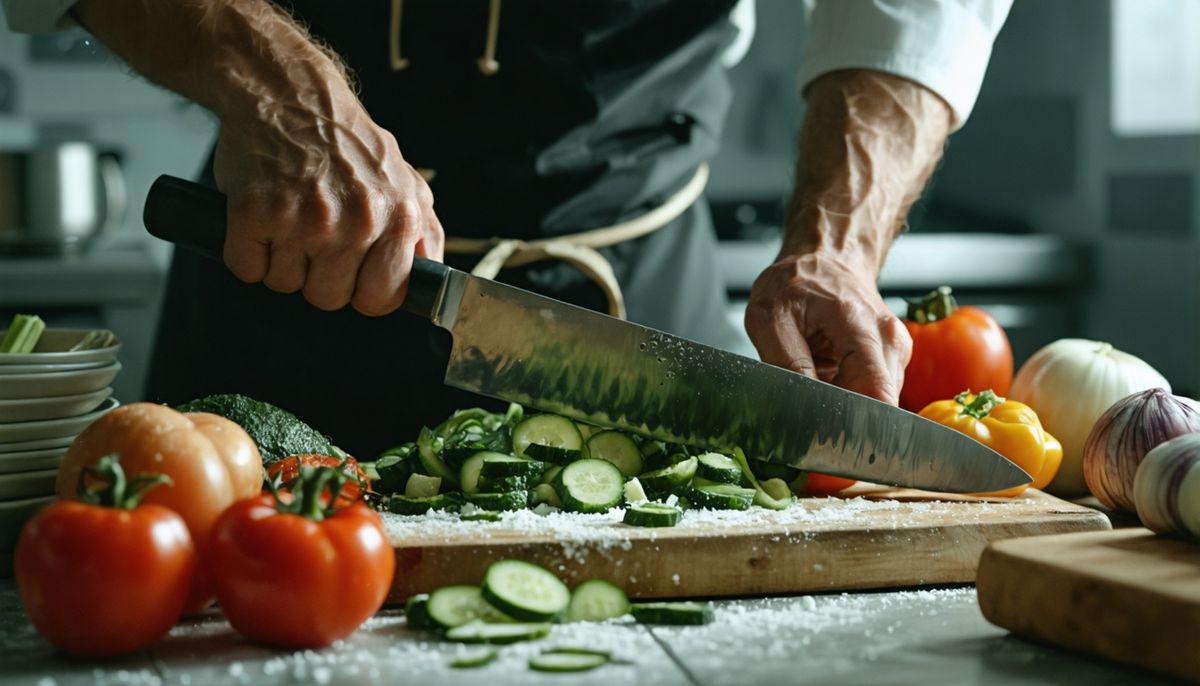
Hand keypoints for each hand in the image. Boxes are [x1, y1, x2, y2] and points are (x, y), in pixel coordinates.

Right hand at [213, 107, 443, 315]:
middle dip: (319, 277)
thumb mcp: (404, 180)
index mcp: (398, 218)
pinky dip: (247, 250)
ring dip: (282, 261)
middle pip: (329, 299)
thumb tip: (430, 281)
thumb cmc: (345, 142)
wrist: (290, 93)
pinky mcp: (255, 213)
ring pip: (286, 286)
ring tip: (290, 218)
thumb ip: (423, 232)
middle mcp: (356, 222)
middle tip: (315, 237)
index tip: (354, 275)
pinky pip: (247, 268)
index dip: (363, 292)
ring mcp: (304, 219)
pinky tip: (263, 217)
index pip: (382, 299)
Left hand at [744, 250, 911, 404]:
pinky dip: (852, 395)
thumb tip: (803, 404)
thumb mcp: (770, 318)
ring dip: (847, 405)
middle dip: (846, 417)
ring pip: (879, 403)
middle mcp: (889, 338)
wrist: (825, 258)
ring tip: (818, 383)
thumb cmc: (796, 282)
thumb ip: (787, 363)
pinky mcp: (893, 359)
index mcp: (859, 323)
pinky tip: (831, 379)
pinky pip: (875, 393)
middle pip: (880, 403)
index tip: (825, 430)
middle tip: (811, 409)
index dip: (852, 420)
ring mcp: (896, 350)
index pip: (875, 391)